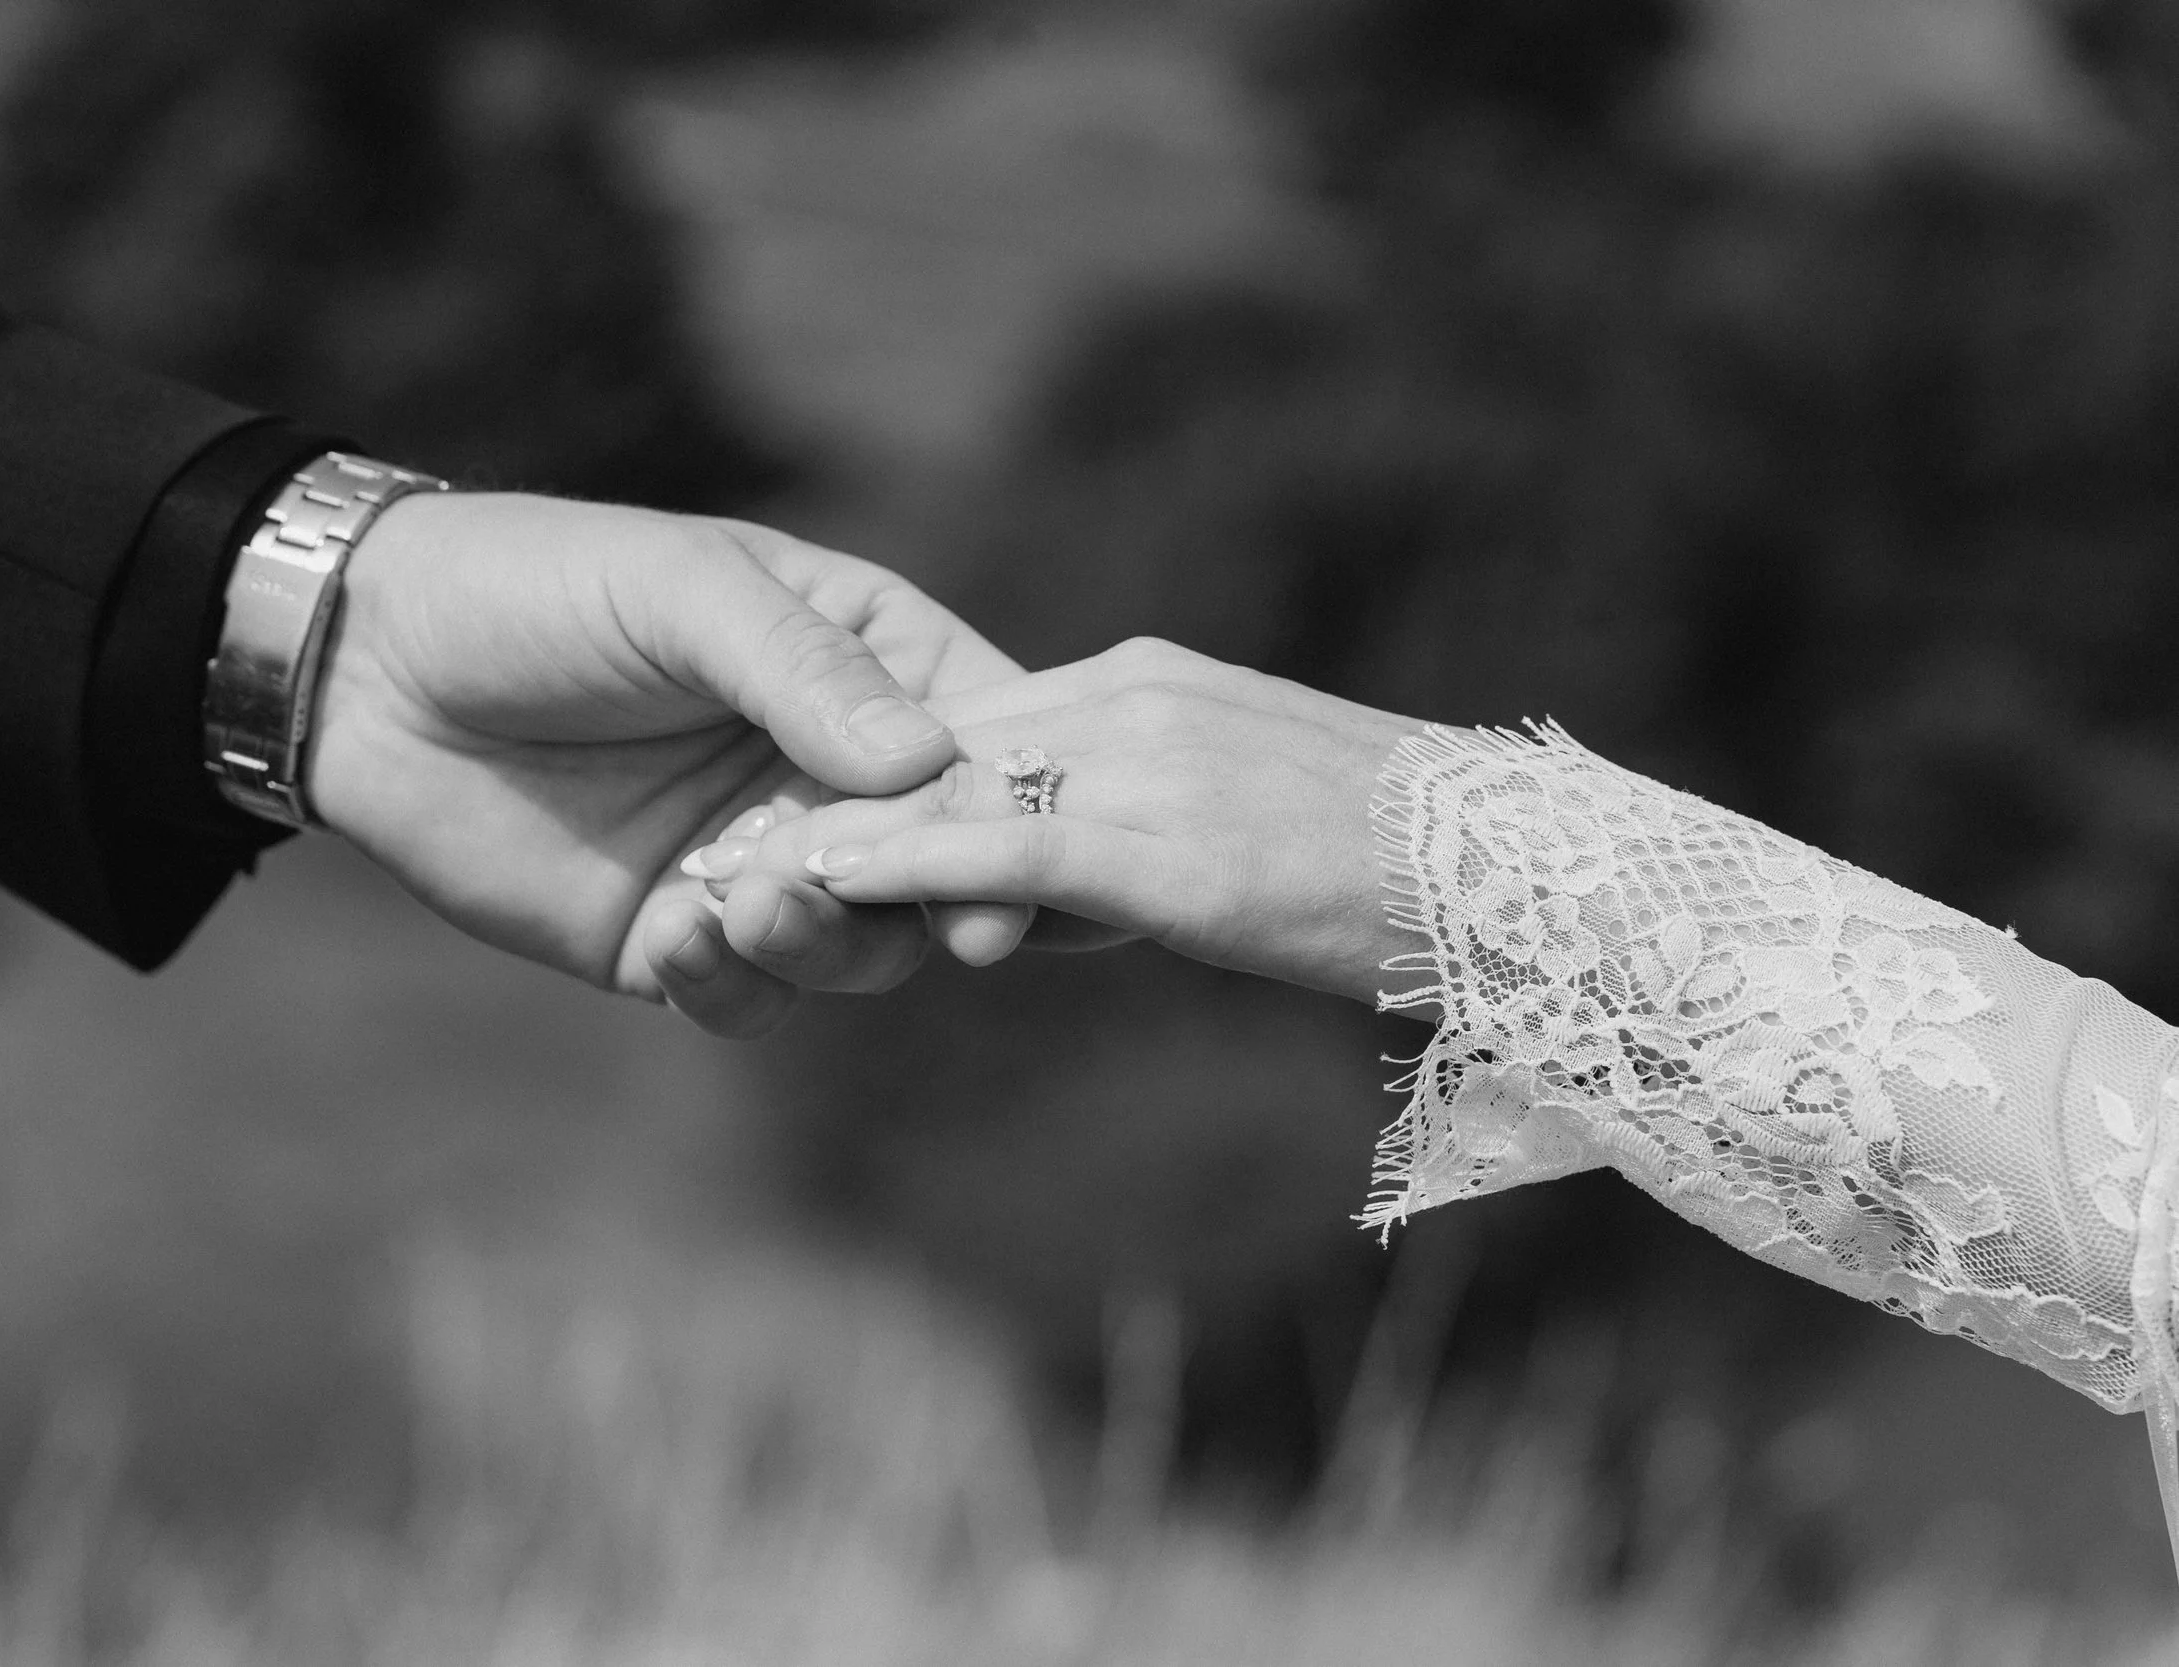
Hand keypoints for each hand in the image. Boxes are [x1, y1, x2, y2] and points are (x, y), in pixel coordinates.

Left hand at [305, 490, 1027, 1035]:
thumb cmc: (536, 585)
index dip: (1017, 801)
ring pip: (856, 944)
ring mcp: (757, 864)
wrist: (363, 664)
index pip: (982, 738)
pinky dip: (730, 982)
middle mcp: (827, 774)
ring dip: (833, 943)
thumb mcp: (679, 592)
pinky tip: (680, 937)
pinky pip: (741, 992)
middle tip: (949, 930)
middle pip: (940, 861)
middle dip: (942, 896)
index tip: (1026, 850)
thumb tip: (928, 764)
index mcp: (862, 664)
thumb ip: (800, 672)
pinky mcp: (672, 937)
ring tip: (760, 909)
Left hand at [690, 638, 1429, 1000]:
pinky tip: (825, 886)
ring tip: (743, 870)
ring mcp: (1145, 763)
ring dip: (844, 834)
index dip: (897, 781)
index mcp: (1156, 679)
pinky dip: (899, 864)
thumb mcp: (1261, 816)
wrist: (1532, 883)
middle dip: (843, 801)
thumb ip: (1156, 814)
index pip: (992, 723)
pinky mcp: (1154, 845)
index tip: (807, 821)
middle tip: (737, 846)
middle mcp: (1135, 697)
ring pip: (952, 787)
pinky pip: (994, 847)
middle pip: (949, 744)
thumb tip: (1071, 877)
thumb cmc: (1414, 864)